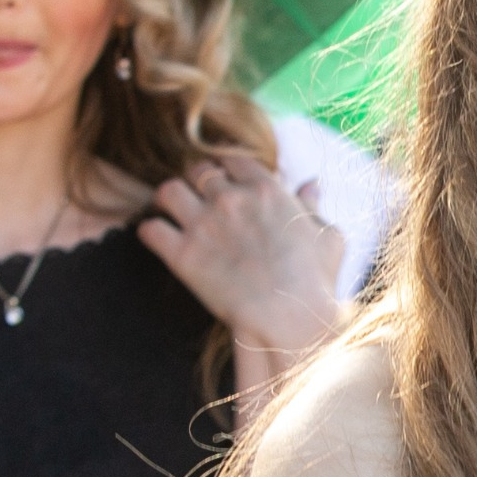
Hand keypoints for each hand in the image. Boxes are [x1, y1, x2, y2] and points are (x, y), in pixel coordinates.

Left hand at [141, 153, 345, 356]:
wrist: (289, 318)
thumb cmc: (315, 280)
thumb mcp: (327, 235)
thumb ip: (312, 204)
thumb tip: (311, 184)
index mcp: (265, 189)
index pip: (233, 158)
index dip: (229, 169)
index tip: (229, 183)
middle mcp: (229, 199)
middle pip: (198, 170)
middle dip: (198, 182)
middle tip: (200, 199)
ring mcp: (203, 225)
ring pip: (167, 191)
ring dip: (169, 200)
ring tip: (174, 212)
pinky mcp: (182, 255)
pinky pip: (149, 229)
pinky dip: (151, 232)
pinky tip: (161, 240)